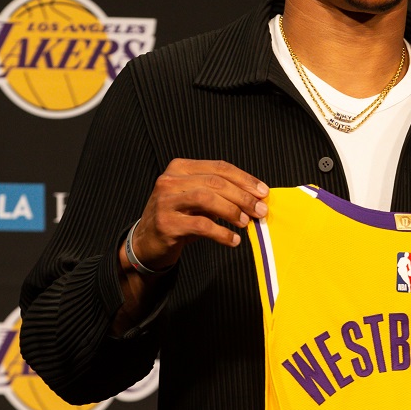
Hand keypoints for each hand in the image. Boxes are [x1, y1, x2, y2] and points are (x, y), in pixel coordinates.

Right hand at [127, 159, 268, 272]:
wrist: (147, 242)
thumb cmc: (179, 218)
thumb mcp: (197, 200)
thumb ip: (221, 194)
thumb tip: (255, 198)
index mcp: (180, 167)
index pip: (219, 168)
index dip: (244, 179)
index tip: (263, 192)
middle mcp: (170, 180)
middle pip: (215, 182)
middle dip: (242, 196)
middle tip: (260, 210)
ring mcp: (165, 201)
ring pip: (206, 199)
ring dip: (232, 211)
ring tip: (245, 222)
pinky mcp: (166, 223)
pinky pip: (201, 225)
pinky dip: (221, 233)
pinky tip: (233, 240)